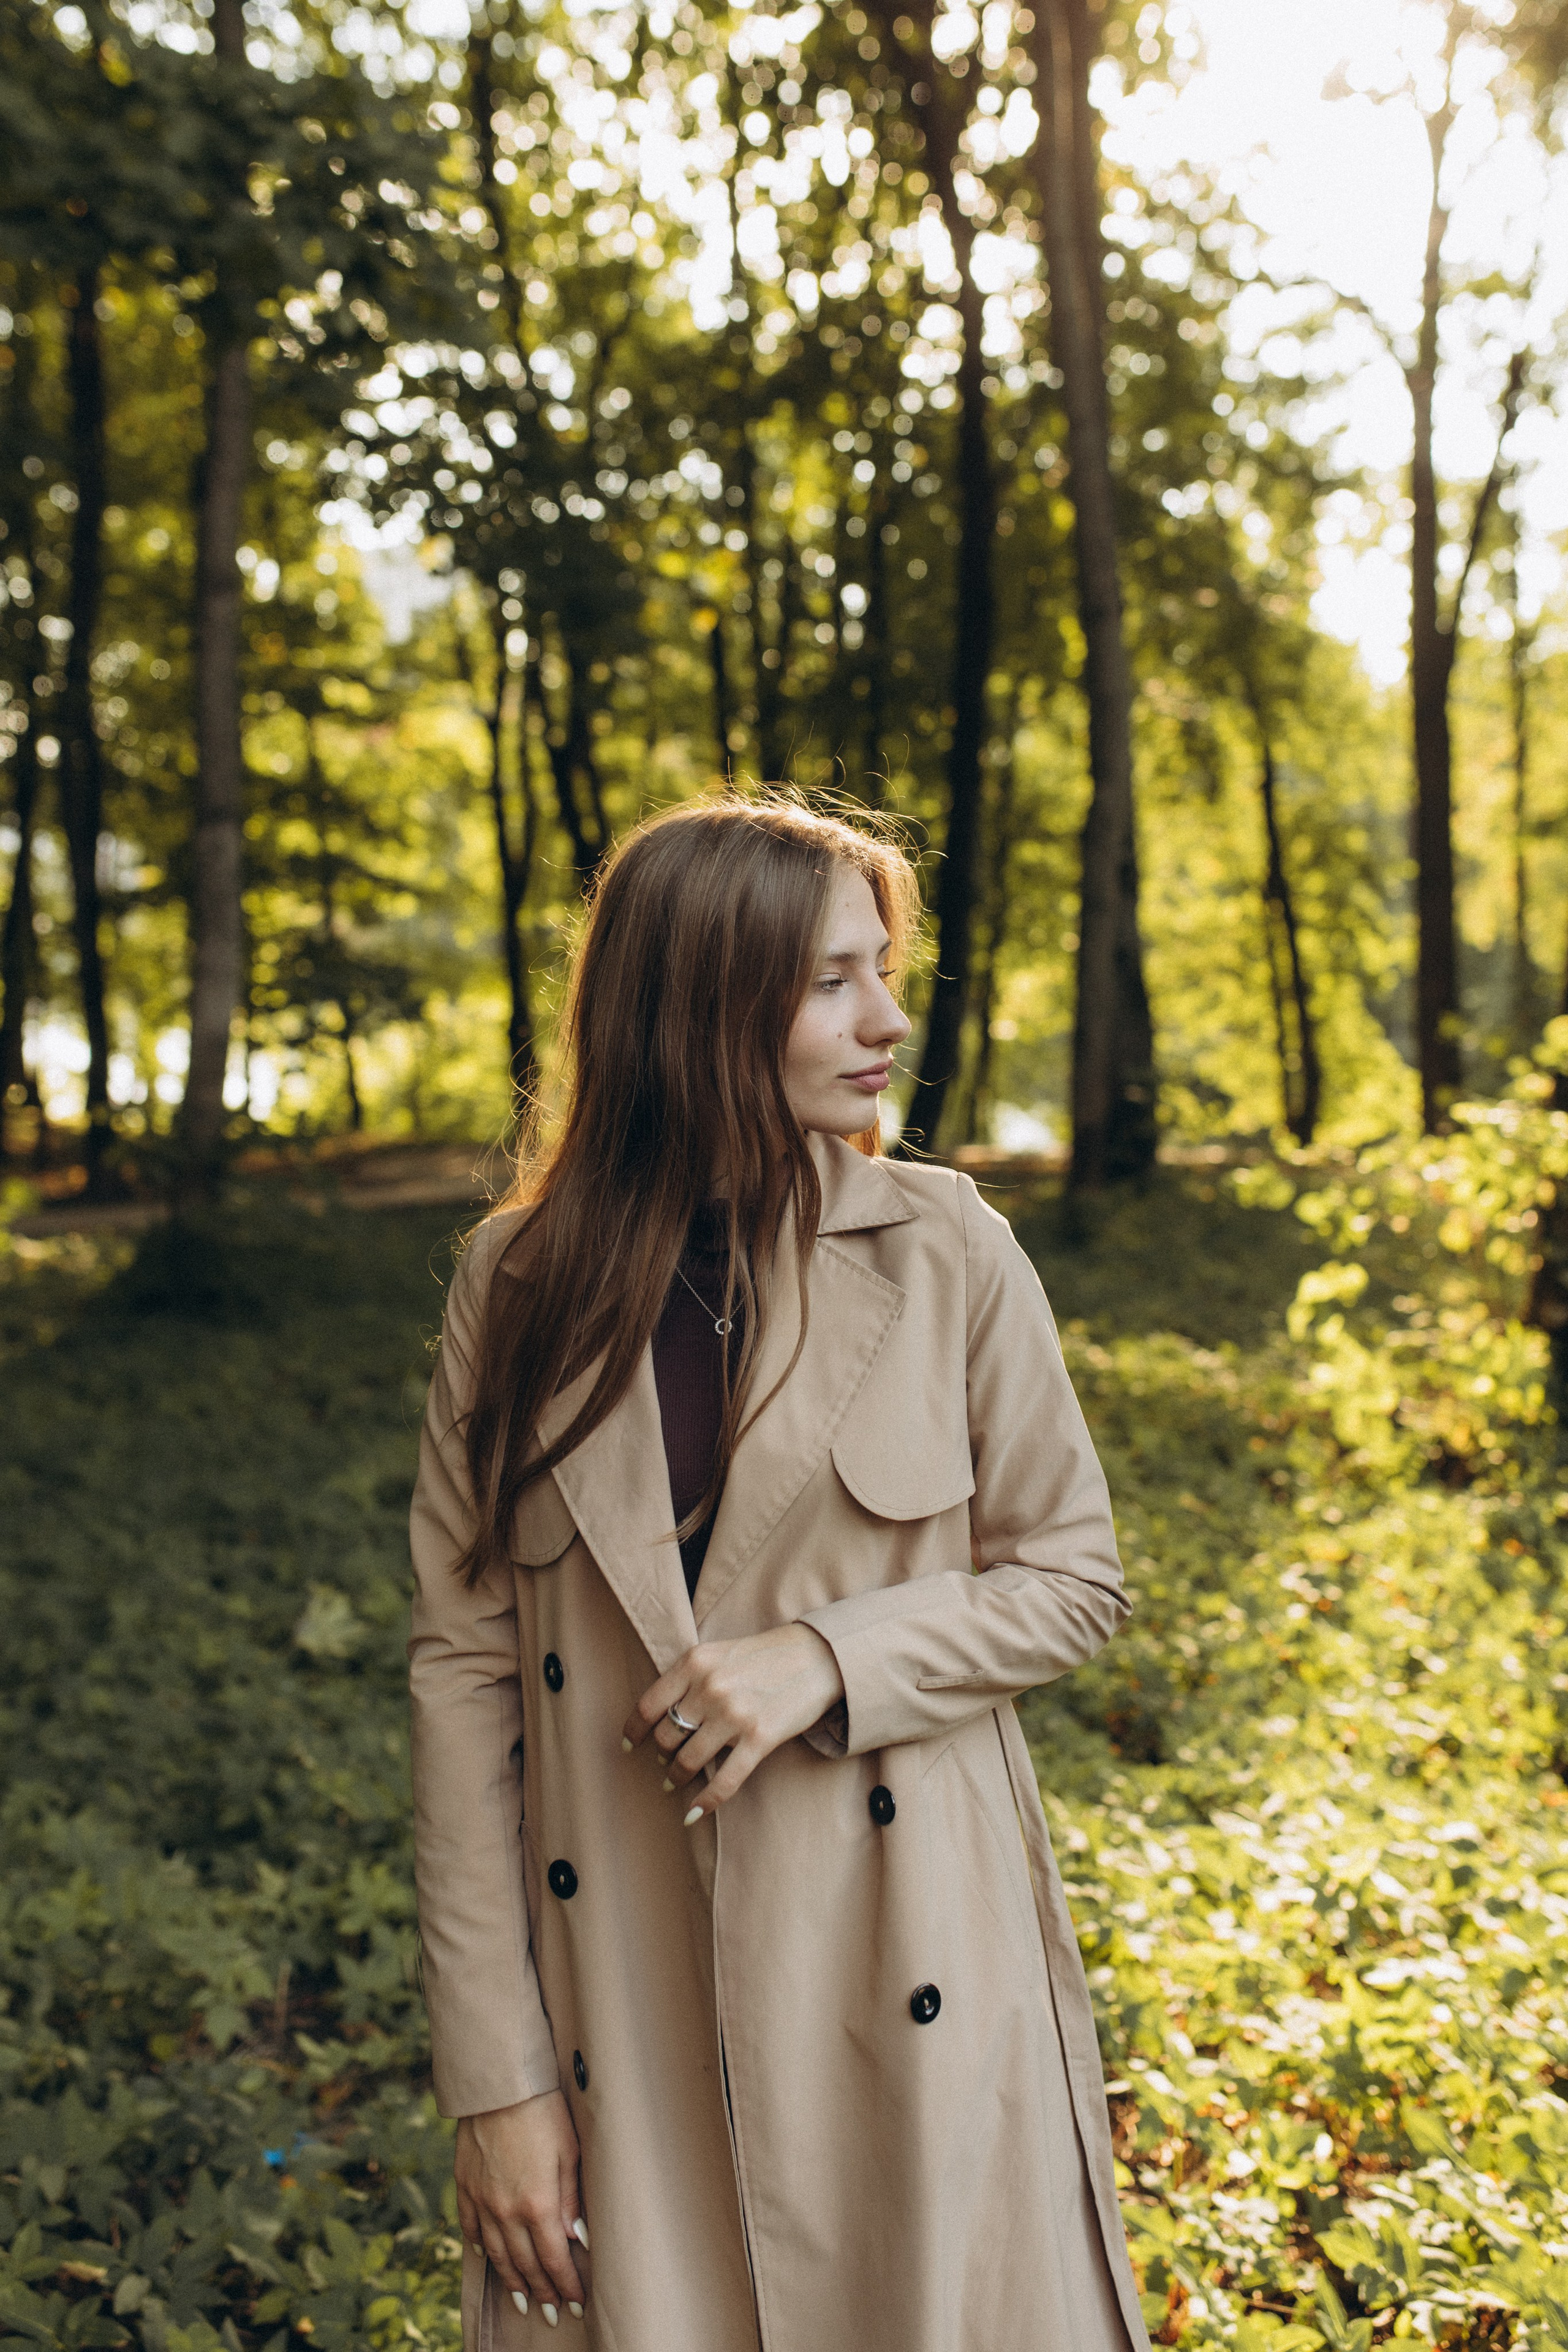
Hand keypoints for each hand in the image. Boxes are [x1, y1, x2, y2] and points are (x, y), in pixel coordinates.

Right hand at [455, 2092, 586, 2322]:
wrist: (499, 2085)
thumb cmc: (543, 2112)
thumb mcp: (569, 2153)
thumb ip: (571, 2200)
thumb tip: (577, 2239)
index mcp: (538, 2204)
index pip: (554, 2258)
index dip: (566, 2284)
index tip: (576, 2302)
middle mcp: (507, 2210)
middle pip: (525, 2263)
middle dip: (542, 2291)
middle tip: (552, 2312)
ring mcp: (482, 2200)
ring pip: (496, 2253)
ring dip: (511, 2280)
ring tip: (523, 2298)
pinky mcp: (464, 2185)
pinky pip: (471, 2227)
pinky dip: (480, 2246)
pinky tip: (488, 2256)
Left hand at [623, 1624, 845, 1821]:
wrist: (816, 1657)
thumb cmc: (764, 1656)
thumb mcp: (719, 1654)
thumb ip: (690, 1678)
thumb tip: (664, 1718)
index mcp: (694, 1663)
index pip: (649, 1705)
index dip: (634, 1730)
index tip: (629, 1745)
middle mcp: (709, 1688)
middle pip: (666, 1737)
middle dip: (662, 1755)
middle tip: (666, 1763)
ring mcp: (734, 1715)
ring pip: (688, 1760)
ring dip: (677, 1777)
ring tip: (674, 1782)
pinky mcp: (759, 1738)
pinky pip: (725, 1780)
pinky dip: (706, 1801)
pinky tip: (694, 1813)